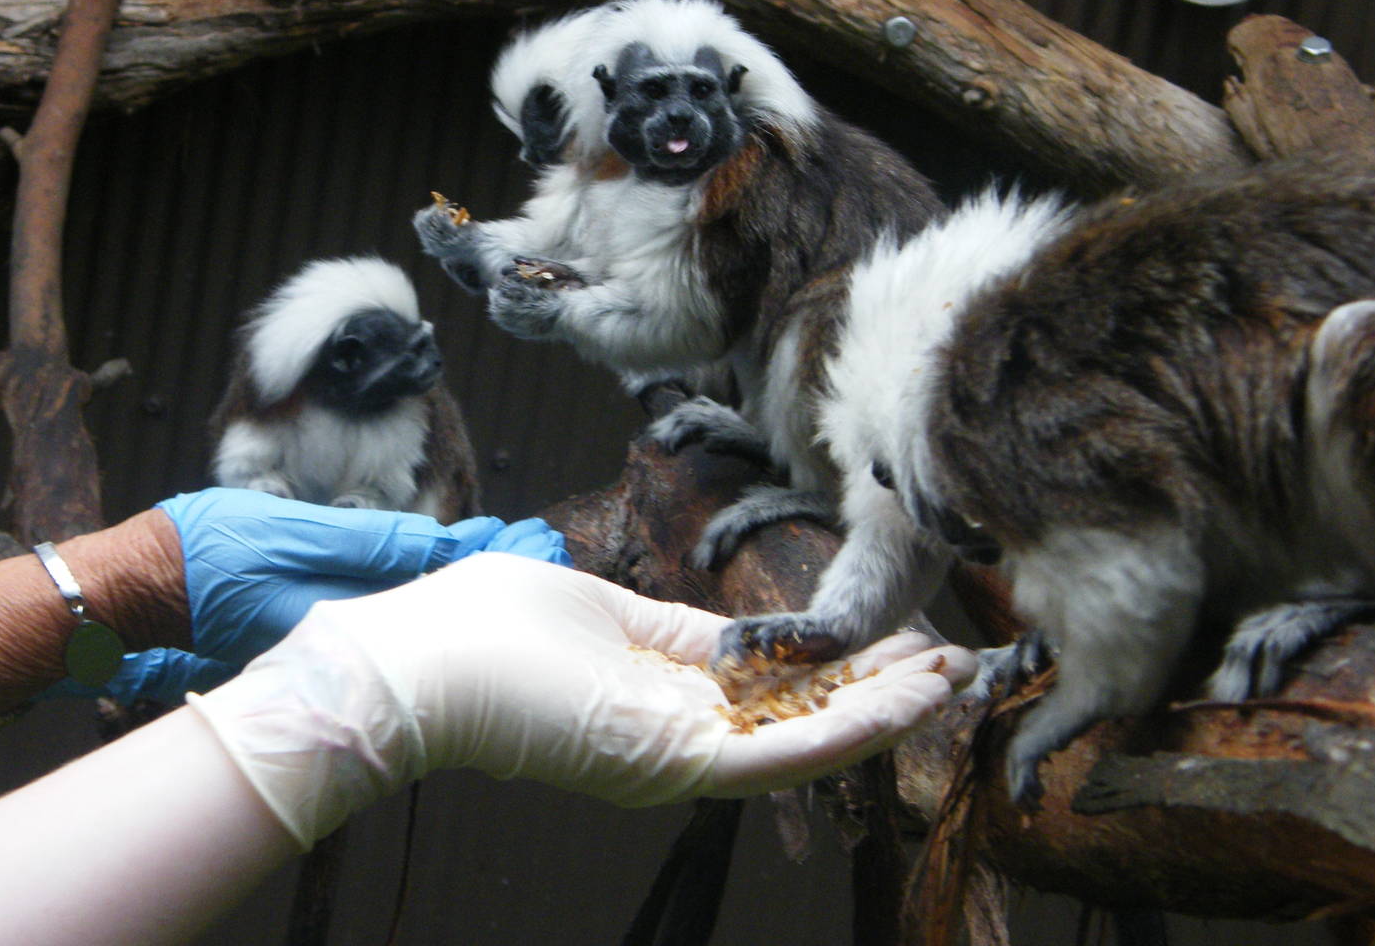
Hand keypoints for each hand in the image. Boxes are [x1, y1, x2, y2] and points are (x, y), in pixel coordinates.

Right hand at [158, 487, 570, 666]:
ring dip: (459, 575)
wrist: (137, 590)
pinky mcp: (315, 629)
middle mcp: (350, 637)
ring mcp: (333, 637)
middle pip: (439, 601)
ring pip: (415, 603)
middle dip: (489, 571)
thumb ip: (367, 541)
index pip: (441, 589)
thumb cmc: (209, 555)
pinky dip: (419, 582)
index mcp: (351, 615)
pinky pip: (384, 605)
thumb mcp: (292, 532)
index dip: (489, 560)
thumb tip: (437, 544)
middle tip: (541, 542)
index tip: (530, 537)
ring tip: (509, 547)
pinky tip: (439, 561)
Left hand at [188, 553, 974, 847]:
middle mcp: (681, 737)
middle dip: (882, 692)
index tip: (897, 635)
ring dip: (886, 712)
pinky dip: (851, 728)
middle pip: (802, 720)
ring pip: (808, 742)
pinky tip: (905, 697)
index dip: (839, 665)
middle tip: (955, 661)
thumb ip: (675, 631)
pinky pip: (783, 753)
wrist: (418, 660)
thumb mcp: (603, 612)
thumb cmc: (486, 628)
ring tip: (953, 676)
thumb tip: (736, 634)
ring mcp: (680, 755)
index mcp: (662, 696)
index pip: (771, 687)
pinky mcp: (674, 763)